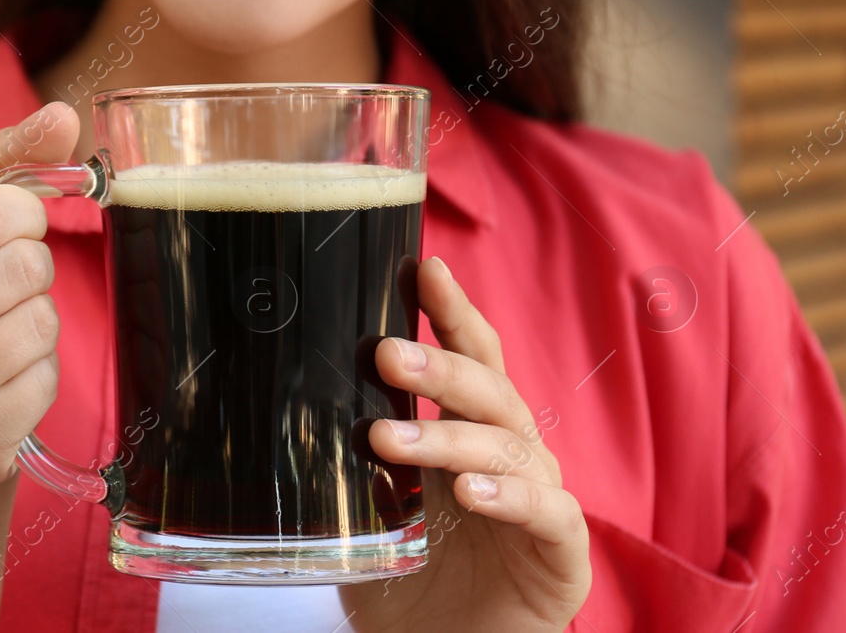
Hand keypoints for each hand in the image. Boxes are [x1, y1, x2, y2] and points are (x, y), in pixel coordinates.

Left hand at [340, 256, 591, 631]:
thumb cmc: (406, 577)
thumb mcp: (366, 505)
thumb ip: (348, 454)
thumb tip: (282, 396)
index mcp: (472, 431)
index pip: (470, 357)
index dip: (451, 312)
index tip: (422, 268)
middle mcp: (513, 456)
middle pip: (489, 391)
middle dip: (438, 367)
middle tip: (382, 354)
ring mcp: (542, 502)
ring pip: (508, 449)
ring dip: (447, 438)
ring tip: (388, 439)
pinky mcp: (562, 556)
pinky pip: (550, 515)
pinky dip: (512, 499)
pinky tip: (471, 493)